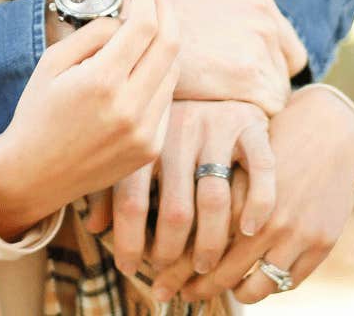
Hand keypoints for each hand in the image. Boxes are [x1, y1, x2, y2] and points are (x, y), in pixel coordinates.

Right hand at [0, 0, 179, 239]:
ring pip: (173, 71)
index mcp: (101, 82)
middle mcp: (130, 108)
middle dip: (166, 10)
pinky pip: (166, 99)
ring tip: (142, 31)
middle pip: (170, 44)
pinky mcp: (151, 148)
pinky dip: (158, 76)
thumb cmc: (37, 113)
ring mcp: (145, 132)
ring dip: (163, 43)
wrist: (34, 175)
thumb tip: (125, 19)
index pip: (143, 25)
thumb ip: (92, 34)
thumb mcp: (51, 62)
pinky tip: (139, 69)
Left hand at [81, 99, 274, 281]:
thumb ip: (113, 185)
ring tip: (204, 267)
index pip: (131, 201)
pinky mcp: (251, 127)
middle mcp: (178, 132)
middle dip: (171, 252)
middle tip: (170, 276)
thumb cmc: (167, 128)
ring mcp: (217, 128)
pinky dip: (257, 204)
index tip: (128, 269)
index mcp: (144, 138)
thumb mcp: (135, 148)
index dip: (128, 242)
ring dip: (210, 242)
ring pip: (215, 200)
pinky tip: (248, 230)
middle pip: (174, 210)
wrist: (214, 77)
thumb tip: (94, 227)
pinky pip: (260, 171)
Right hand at [153, 0, 307, 112]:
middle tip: (226, 88)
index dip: (265, 64)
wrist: (130, 32)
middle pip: (285, 72)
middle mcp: (266, 22)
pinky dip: (248, 116)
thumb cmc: (162, 9)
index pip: (288, 48)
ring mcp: (259, 49)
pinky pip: (268, 110)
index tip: (235, 72)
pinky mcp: (249, 79)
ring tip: (219, 98)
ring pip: (277, 93)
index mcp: (259, 1)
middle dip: (262, 82)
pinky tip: (220, 108)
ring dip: (253, 101)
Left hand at [173, 85, 353, 303]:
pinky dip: (268, 287)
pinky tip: (252, 281)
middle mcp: (264, 217)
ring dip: (234, 292)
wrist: (325, 131)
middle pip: (222, 270)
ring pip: (256, 286)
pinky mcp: (321, 242)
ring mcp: (295, 233)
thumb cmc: (265, 143)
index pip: (196, 244)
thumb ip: (198, 193)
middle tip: (179, 293)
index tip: (157, 279)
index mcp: (234, 194)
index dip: (174, 268)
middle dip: (196, 287)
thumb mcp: (228, 158)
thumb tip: (144, 229)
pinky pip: (287, 282)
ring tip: (218, 290)